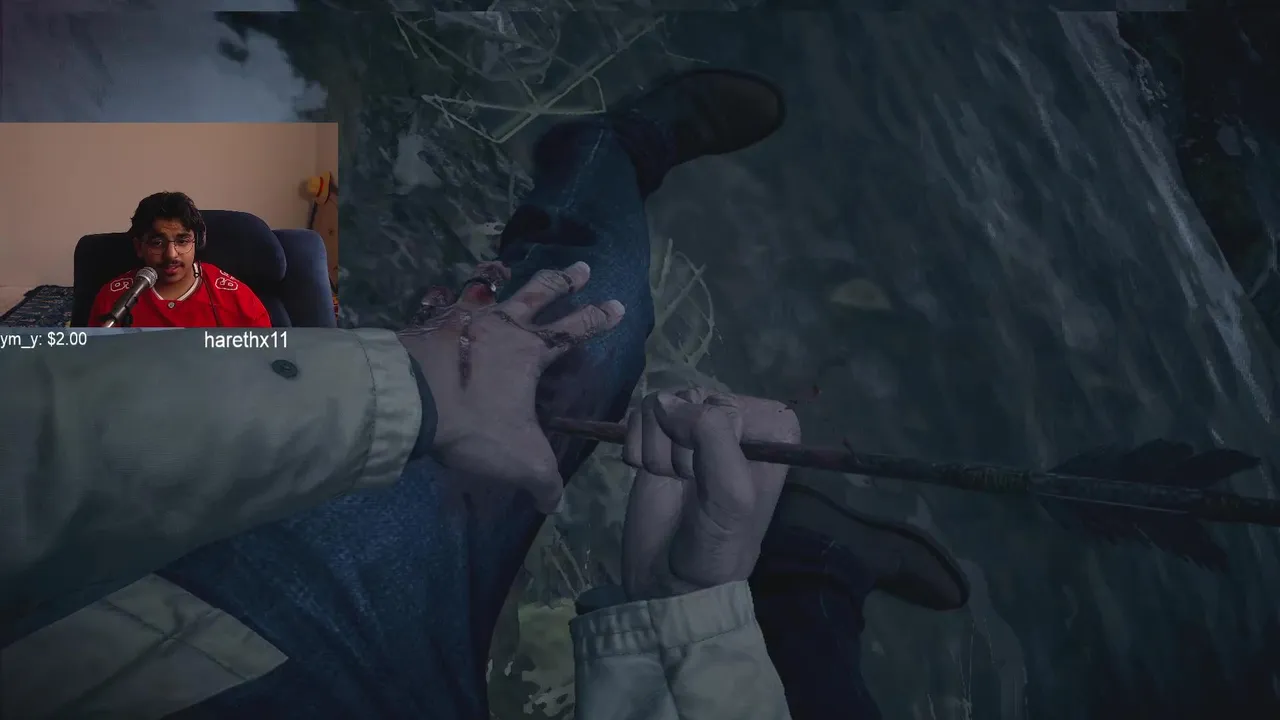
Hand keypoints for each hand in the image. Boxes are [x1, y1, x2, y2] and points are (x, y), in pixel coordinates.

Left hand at [399, 261, 624, 512]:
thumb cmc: (474, 424)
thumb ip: (543, 481)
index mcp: (529, 351)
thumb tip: (554, 503)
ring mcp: (462, 319)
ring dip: (505, 279)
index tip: (618, 305)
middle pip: (539, 293)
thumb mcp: (521, 461)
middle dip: (565, 281)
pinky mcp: (428, 325)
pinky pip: (447, 304)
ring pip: (491, 288)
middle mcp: (500, 325)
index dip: (598, 319)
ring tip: (507, 269)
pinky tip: (449, 301)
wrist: (408, 400)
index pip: (574, 330)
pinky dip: (454, 300)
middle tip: (583, 268)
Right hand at [621, 388, 799, 600]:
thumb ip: (710, 434)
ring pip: (660, 404)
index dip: (712, 438)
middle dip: (680, 445)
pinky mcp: (657, 437)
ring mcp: (692, 427)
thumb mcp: (730, 491)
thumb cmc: (716, 542)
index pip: (727, 401)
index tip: (715, 473)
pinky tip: (649, 474)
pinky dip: (637, 447)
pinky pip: (637, 415)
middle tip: (689, 482)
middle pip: (690, 400)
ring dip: (657, 449)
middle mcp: (734, 422)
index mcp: (770, 430)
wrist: (671, 579)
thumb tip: (663, 400)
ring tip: (670, 480)